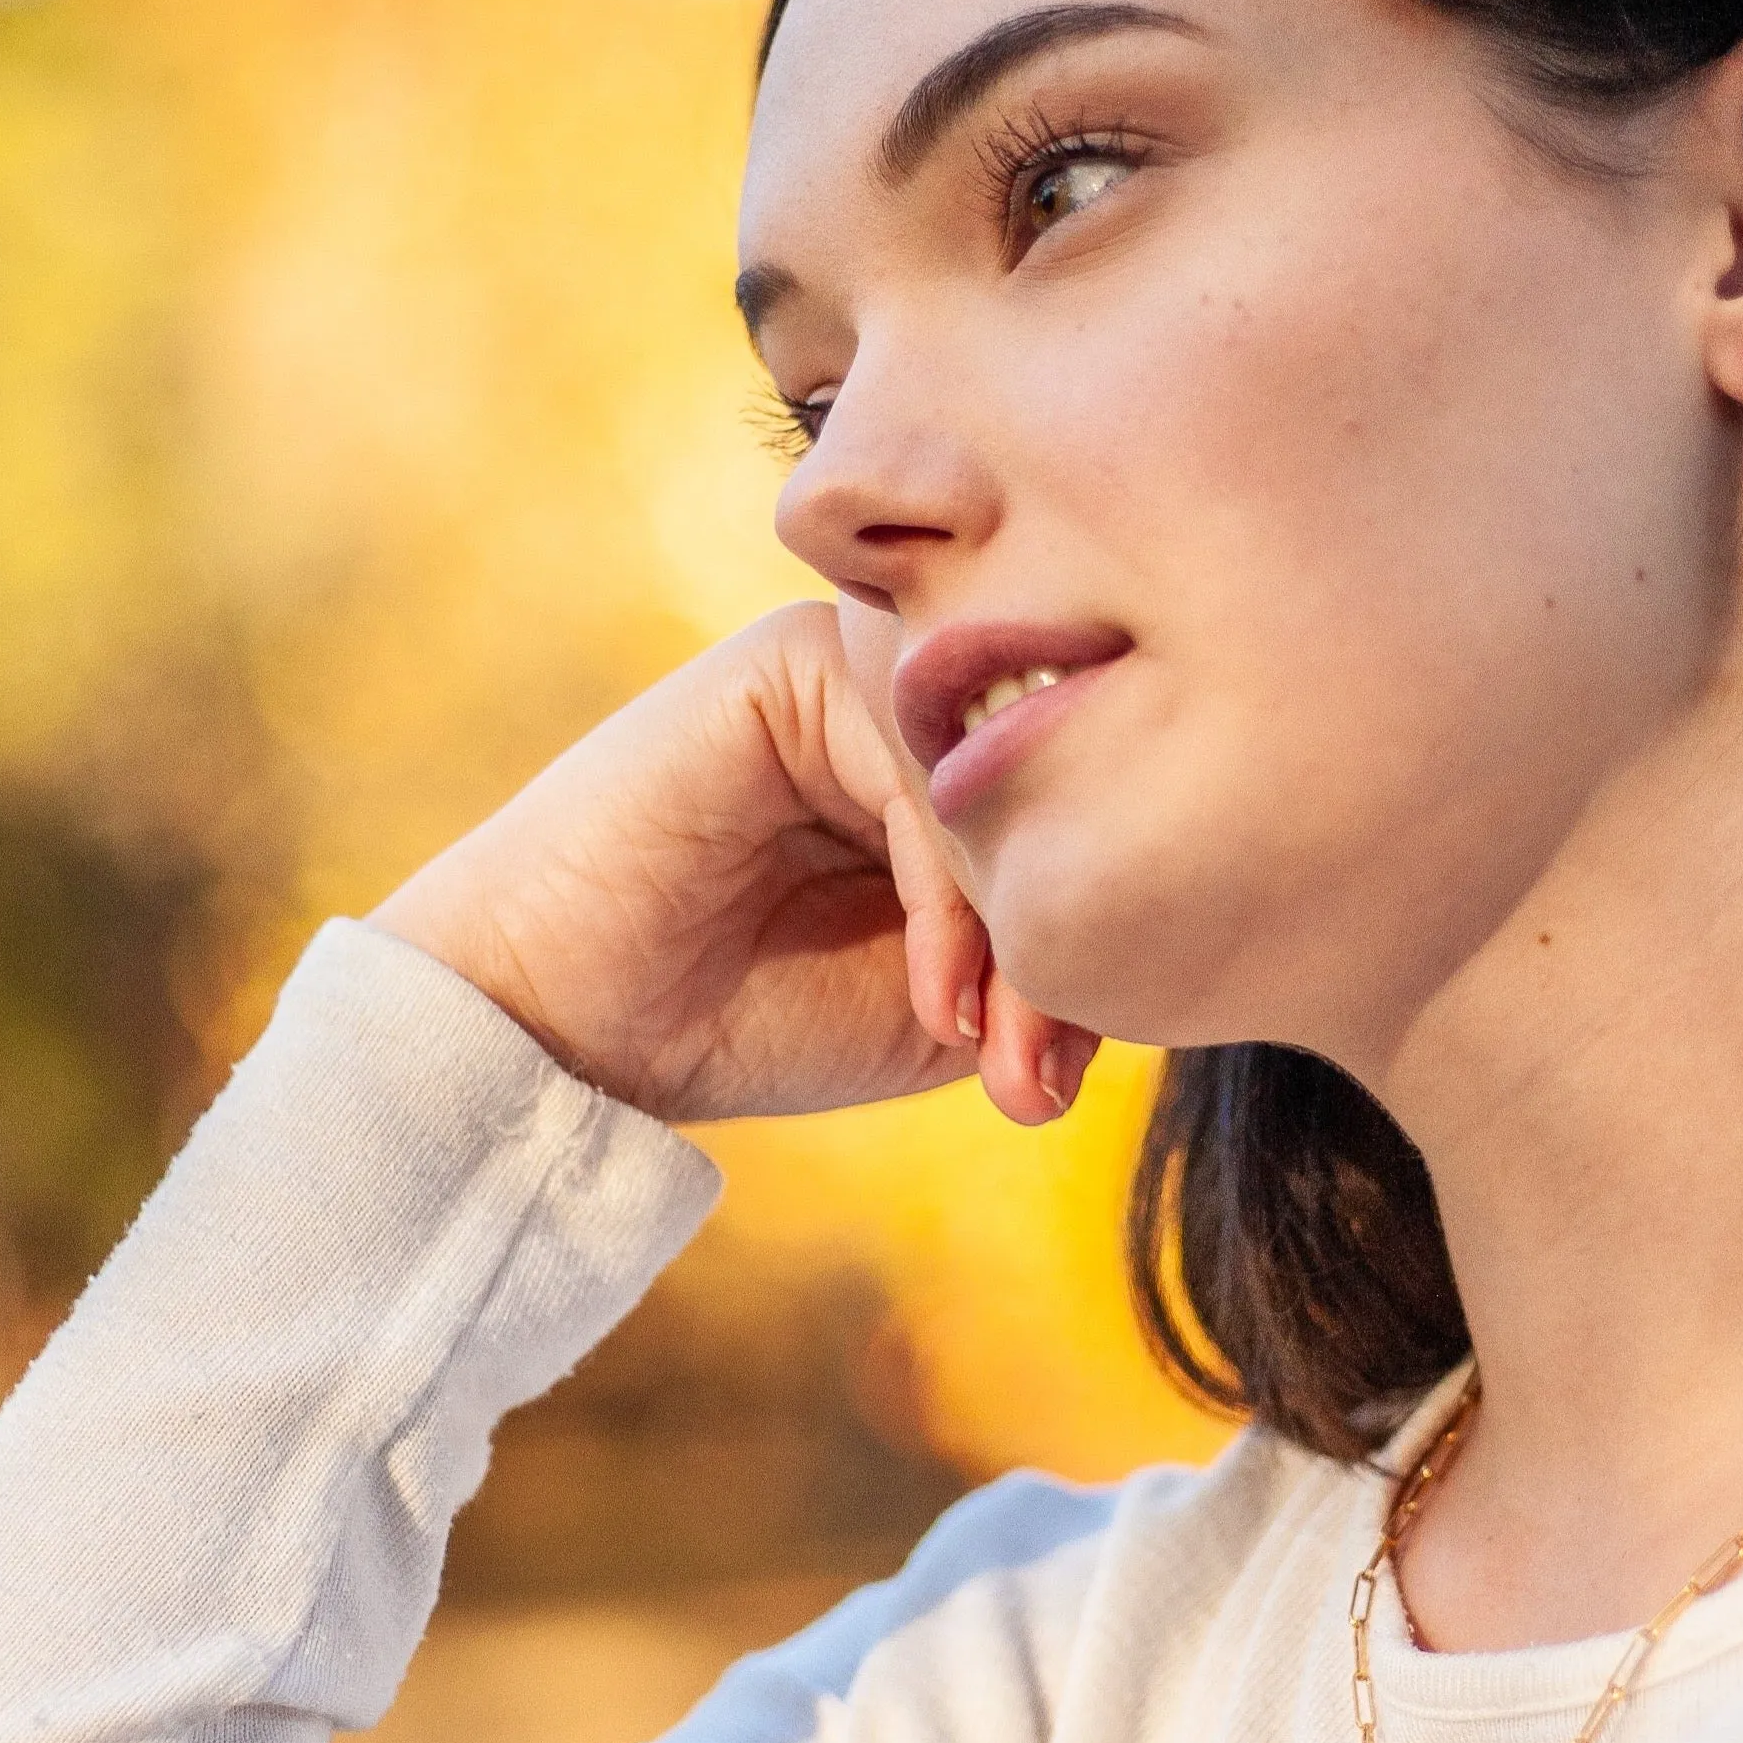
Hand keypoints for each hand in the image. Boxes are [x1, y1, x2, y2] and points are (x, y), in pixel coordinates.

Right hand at [370, 605, 1096, 1127]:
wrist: (575, 1027)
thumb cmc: (758, 1014)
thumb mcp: (950, 1004)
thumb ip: (1050, 961)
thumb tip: (1168, 948)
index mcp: (968, 760)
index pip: (1090, 814)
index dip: (1096, 944)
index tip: (1053, 1080)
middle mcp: (922, 697)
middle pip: (1060, 787)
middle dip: (1062, 948)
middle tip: (1031, 1077)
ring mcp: (858, 667)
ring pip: (1005, 774)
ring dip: (1012, 925)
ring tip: (979, 1043)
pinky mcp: (791, 663)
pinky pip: (923, 757)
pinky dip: (948, 888)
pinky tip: (929, 991)